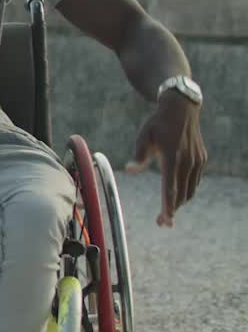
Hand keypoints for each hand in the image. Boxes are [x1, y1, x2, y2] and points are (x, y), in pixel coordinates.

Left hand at [127, 93, 206, 226]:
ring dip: (180, 202)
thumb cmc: (157, 124)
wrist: (181, 110)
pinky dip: (186, 190)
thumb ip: (139, 155)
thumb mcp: (144, 137)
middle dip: (172, 210)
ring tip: (168, 210)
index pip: (169, 187)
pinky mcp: (202, 159)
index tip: (165, 220)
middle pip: (181, 194)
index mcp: (171, 156)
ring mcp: (197, 161)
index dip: (167, 206)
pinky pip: (194, 181)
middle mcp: (187, 161)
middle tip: (162, 222)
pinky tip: (177, 193)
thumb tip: (130, 170)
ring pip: (190, 190)